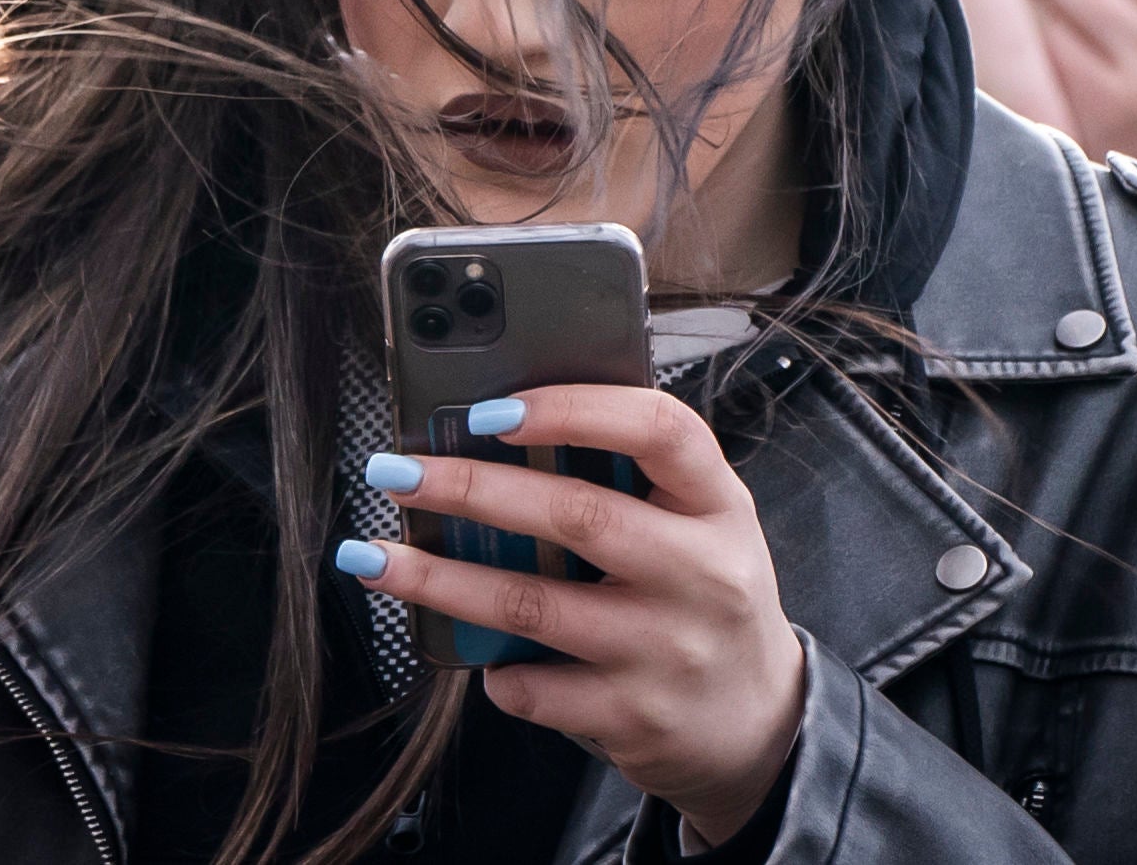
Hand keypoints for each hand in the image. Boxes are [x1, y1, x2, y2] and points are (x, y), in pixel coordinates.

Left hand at [340, 385, 802, 847]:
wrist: (762, 726)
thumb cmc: (708, 601)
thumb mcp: (701, 527)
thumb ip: (633, 482)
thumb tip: (502, 433)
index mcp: (717, 504)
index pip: (657, 429)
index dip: (572, 409)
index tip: (489, 409)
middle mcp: (700, 572)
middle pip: (575, 515)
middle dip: (470, 489)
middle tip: (398, 473)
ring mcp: (666, 649)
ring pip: (532, 604)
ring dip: (440, 578)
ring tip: (374, 557)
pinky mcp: (634, 717)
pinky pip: (534, 688)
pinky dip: (493, 673)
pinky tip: (477, 659)